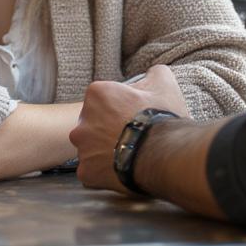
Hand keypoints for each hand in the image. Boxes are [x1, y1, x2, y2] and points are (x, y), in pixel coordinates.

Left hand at [70, 65, 189, 193]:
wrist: (163, 154)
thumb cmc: (160, 117)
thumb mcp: (163, 82)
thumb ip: (154, 72)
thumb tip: (152, 73)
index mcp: (97, 94)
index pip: (104, 97)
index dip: (121, 106)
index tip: (133, 113)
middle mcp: (82, 121)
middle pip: (94, 123)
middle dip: (108, 128)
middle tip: (130, 134)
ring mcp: (83, 149)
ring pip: (91, 148)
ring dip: (105, 151)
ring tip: (128, 153)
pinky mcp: (87, 172)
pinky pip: (92, 171)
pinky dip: (104, 171)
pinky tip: (122, 168)